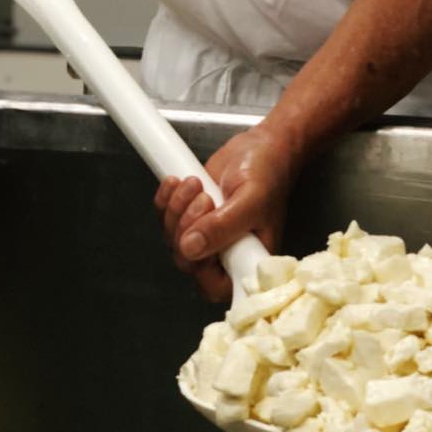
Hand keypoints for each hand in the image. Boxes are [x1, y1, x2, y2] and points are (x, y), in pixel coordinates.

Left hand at [154, 123, 299, 303]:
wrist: (260, 145)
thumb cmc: (267, 173)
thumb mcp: (250, 200)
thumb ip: (223, 226)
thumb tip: (190, 248)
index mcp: (248, 261)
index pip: (216, 286)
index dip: (201, 268)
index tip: (201, 240)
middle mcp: (225, 254)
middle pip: (187, 260)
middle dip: (187, 227)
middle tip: (203, 199)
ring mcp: (205, 235)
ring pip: (173, 239)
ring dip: (176, 209)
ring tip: (195, 184)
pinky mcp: (190, 215)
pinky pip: (165, 218)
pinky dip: (165, 200)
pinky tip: (177, 182)